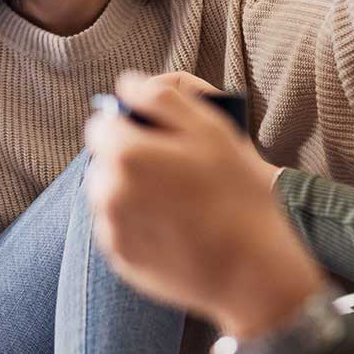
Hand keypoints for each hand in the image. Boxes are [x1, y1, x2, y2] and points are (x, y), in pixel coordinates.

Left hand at [85, 72, 325, 338]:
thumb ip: (163, 96)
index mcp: (125, 153)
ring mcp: (110, 229)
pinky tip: (172, 225)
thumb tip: (127, 83)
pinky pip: (117, 226)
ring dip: (129, 189)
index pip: (101, 123)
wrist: (252, 270)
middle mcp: (106, 192)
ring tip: (175, 198)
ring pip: (107, 193)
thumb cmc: (237, 193)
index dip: (128, 123)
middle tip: (173, 168)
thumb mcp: (211, 129)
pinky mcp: (119, 258)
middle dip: (128, 156)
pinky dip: (136, 221)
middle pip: (103, 159)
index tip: (156, 135)